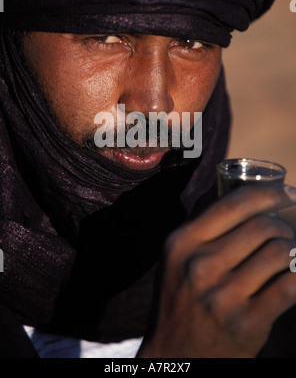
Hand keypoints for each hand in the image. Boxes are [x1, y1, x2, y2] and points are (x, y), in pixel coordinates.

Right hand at [137, 185, 295, 357]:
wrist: (175, 354)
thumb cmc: (181, 299)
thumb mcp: (177, 258)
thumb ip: (204, 228)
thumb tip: (245, 194)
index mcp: (182, 242)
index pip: (235, 203)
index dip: (270, 193)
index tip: (288, 193)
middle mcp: (200, 265)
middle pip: (263, 226)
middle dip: (284, 226)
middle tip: (287, 234)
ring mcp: (223, 296)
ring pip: (280, 252)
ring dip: (293, 250)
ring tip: (290, 256)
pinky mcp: (246, 322)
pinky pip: (290, 285)